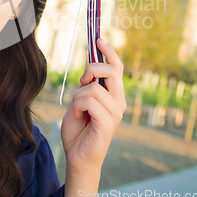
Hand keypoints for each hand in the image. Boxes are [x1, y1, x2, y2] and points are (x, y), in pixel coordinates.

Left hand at [61, 37, 125, 174]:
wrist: (77, 156)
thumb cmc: (78, 129)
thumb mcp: (79, 101)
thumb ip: (86, 86)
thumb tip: (88, 71)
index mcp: (114, 96)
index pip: (117, 68)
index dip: (109, 52)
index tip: (98, 39)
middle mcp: (119, 102)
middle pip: (111, 71)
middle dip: (92, 68)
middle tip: (81, 80)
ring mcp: (116, 113)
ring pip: (93, 88)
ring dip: (78, 96)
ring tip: (78, 111)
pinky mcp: (109, 122)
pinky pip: (89, 101)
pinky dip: (78, 107)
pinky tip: (80, 118)